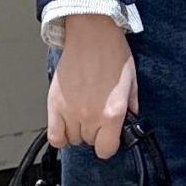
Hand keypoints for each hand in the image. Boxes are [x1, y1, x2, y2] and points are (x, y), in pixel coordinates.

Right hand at [47, 16, 139, 157]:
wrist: (92, 35)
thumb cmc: (112, 54)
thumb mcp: (132, 84)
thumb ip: (130, 108)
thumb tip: (128, 122)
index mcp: (112, 113)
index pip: (106, 150)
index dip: (109, 145)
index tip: (109, 137)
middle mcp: (90, 116)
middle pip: (89, 143)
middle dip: (94, 133)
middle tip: (97, 117)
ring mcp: (70, 111)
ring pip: (72, 140)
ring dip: (77, 131)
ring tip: (82, 115)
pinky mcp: (54, 103)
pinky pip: (54, 136)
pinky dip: (59, 135)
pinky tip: (66, 125)